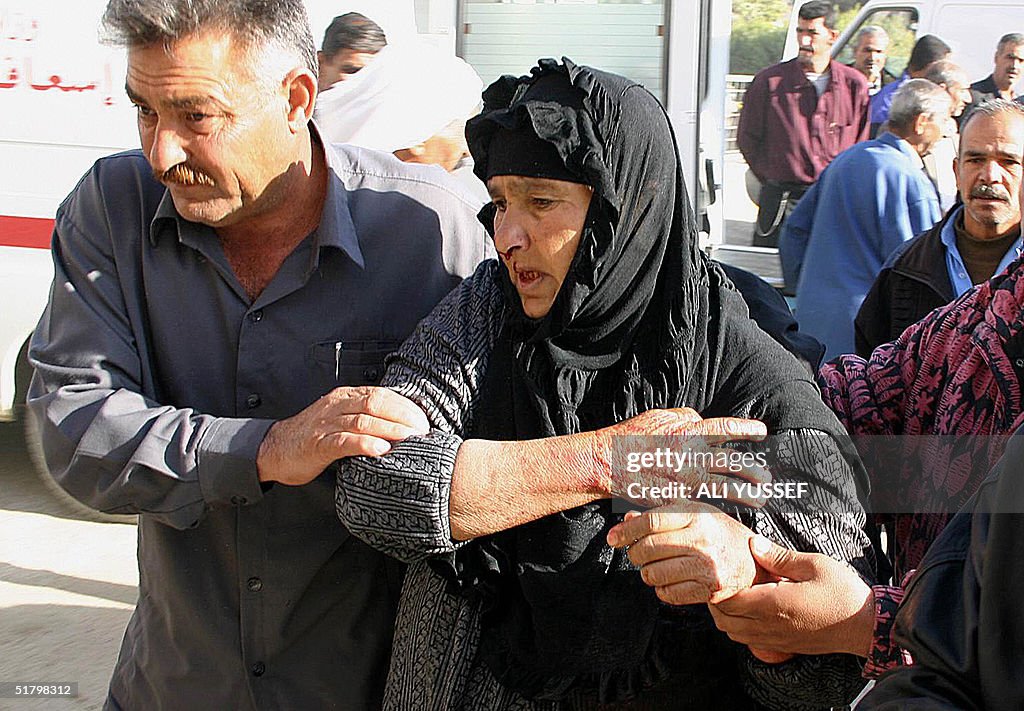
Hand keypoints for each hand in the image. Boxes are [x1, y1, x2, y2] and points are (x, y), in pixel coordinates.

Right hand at [257, 386, 428, 485]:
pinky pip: (343, 441)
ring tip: (410, 439)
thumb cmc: (313, 436)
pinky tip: (381, 449)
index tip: (424, 419)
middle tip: (422, 431)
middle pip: (376, 403)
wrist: (274, 449)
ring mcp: (326, 424)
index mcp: (345, 396)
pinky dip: (364, 444)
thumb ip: (365, 417)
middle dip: (403, 416)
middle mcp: (337, 406)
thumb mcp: (341, 419)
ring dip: (390, 429)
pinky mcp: (318, 444)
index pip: (381, 394)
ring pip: (363, 420)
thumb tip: (400, 425)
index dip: (405, 406)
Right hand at [595, 407, 770, 507]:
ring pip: (727, 487)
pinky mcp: (677, 499)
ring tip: (761, 498)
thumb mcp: (659, 417)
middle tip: (766, 477)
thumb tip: (701, 420)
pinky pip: (704, 503)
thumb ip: (685, 418)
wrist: (607, 463)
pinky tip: (730, 511)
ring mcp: (686, 480)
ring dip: (747, 493)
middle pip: (735, 463)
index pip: (727, 429)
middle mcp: (692, 457)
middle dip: (755, 471)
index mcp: (689, 433)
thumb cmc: (630, 436)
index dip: (748, 430)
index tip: (762, 432)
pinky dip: (719, 506)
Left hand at [606, 503, 759, 604]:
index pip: (651, 522)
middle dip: (634, 553)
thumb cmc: (719, 533)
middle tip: (638, 553)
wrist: (753, 562)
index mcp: (697, 516)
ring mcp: (706, 567)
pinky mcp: (709, 590)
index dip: (626, 530)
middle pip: (647, 548)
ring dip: (647, 572)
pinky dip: (661, 589)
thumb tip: (627, 521)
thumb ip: (661, 515)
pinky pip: (667, 594)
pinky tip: (670, 580)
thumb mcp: (694, 513)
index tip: (613, 537)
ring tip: (657, 566)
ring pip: (653, 573)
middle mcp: (702, 541)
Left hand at [708, 536, 873, 660]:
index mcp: (774, 604)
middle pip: (724, 620)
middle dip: (716, 601)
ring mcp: (775, 640)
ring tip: (734, 594)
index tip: (719, 571)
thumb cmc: (844, 594)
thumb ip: (779, 556)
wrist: (867, 627)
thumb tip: (754, 544)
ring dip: (726, 616)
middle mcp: (770, 626)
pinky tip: (751, 609)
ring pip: (734, 634)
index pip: (728, 600)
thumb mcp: (814, 565)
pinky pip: (749, 641)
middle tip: (721, 581)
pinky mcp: (783, 646)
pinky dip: (740, 627)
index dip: (717, 586)